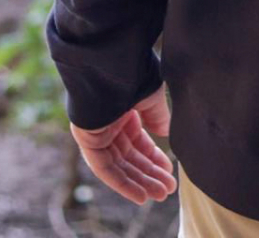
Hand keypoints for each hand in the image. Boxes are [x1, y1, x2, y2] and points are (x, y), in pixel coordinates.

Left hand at [70, 83, 177, 204]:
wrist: (111, 62)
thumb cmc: (134, 71)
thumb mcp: (153, 96)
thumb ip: (158, 116)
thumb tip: (165, 133)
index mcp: (125, 110)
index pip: (139, 141)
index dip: (154, 157)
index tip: (170, 171)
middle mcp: (110, 123)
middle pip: (130, 157)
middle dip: (150, 174)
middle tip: (168, 190)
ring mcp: (98, 133)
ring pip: (120, 166)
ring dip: (140, 182)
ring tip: (160, 196)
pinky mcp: (88, 141)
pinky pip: (105, 169)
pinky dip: (123, 184)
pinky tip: (141, 195)